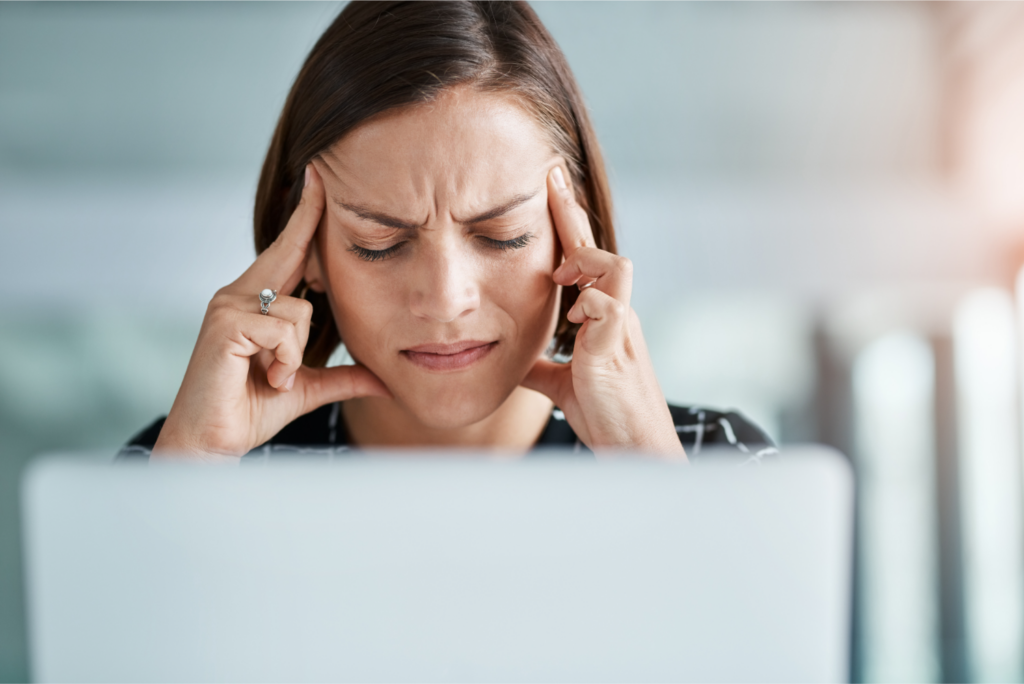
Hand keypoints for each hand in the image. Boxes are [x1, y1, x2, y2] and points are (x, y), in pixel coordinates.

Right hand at [153, 164, 390, 458]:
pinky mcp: (225, 324)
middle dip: (310, 218)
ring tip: (274, 376)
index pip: (288, 251)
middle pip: (291, 252)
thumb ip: (341, 376)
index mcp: (255, 302)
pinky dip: (284, 362)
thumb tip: (383, 379)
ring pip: (299, 310)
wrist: (209, 444)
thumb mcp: (304, 388)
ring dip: (296, 354)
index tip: (317, 177)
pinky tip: (267, 378)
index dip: (305, 216)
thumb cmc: (249, 411)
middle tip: (319, 171)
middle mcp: (238, 294)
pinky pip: (282, 331)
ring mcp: (228, 305)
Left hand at [522, 167, 684, 457]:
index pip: (587, 263)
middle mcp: (618, 315)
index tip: (550, 187)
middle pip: (600, 250)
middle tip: (549, 177)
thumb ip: (543, 366)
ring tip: (561, 280)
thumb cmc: (608, 418)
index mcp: (605, 319)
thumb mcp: (564, 384)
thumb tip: (512, 357)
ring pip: (614, 264)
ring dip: (584, 262)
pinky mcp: (617, 349)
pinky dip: (586, 306)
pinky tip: (571, 326)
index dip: (569, 226)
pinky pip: (607, 305)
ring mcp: (622, 329)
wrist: (637, 453)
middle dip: (572, 212)